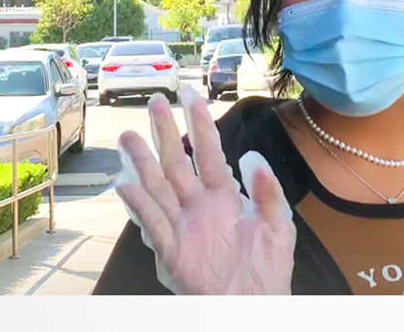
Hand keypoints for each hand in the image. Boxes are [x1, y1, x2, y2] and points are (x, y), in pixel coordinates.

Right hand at [114, 86, 295, 294]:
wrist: (254, 307)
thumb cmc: (269, 269)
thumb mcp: (278, 225)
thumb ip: (268, 190)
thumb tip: (251, 155)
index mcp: (224, 196)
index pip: (209, 151)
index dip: (199, 123)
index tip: (190, 95)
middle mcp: (199, 206)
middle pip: (177, 162)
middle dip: (165, 132)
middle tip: (154, 101)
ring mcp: (183, 226)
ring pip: (158, 187)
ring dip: (142, 162)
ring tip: (128, 136)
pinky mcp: (173, 251)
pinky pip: (152, 223)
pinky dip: (139, 204)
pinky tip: (125, 184)